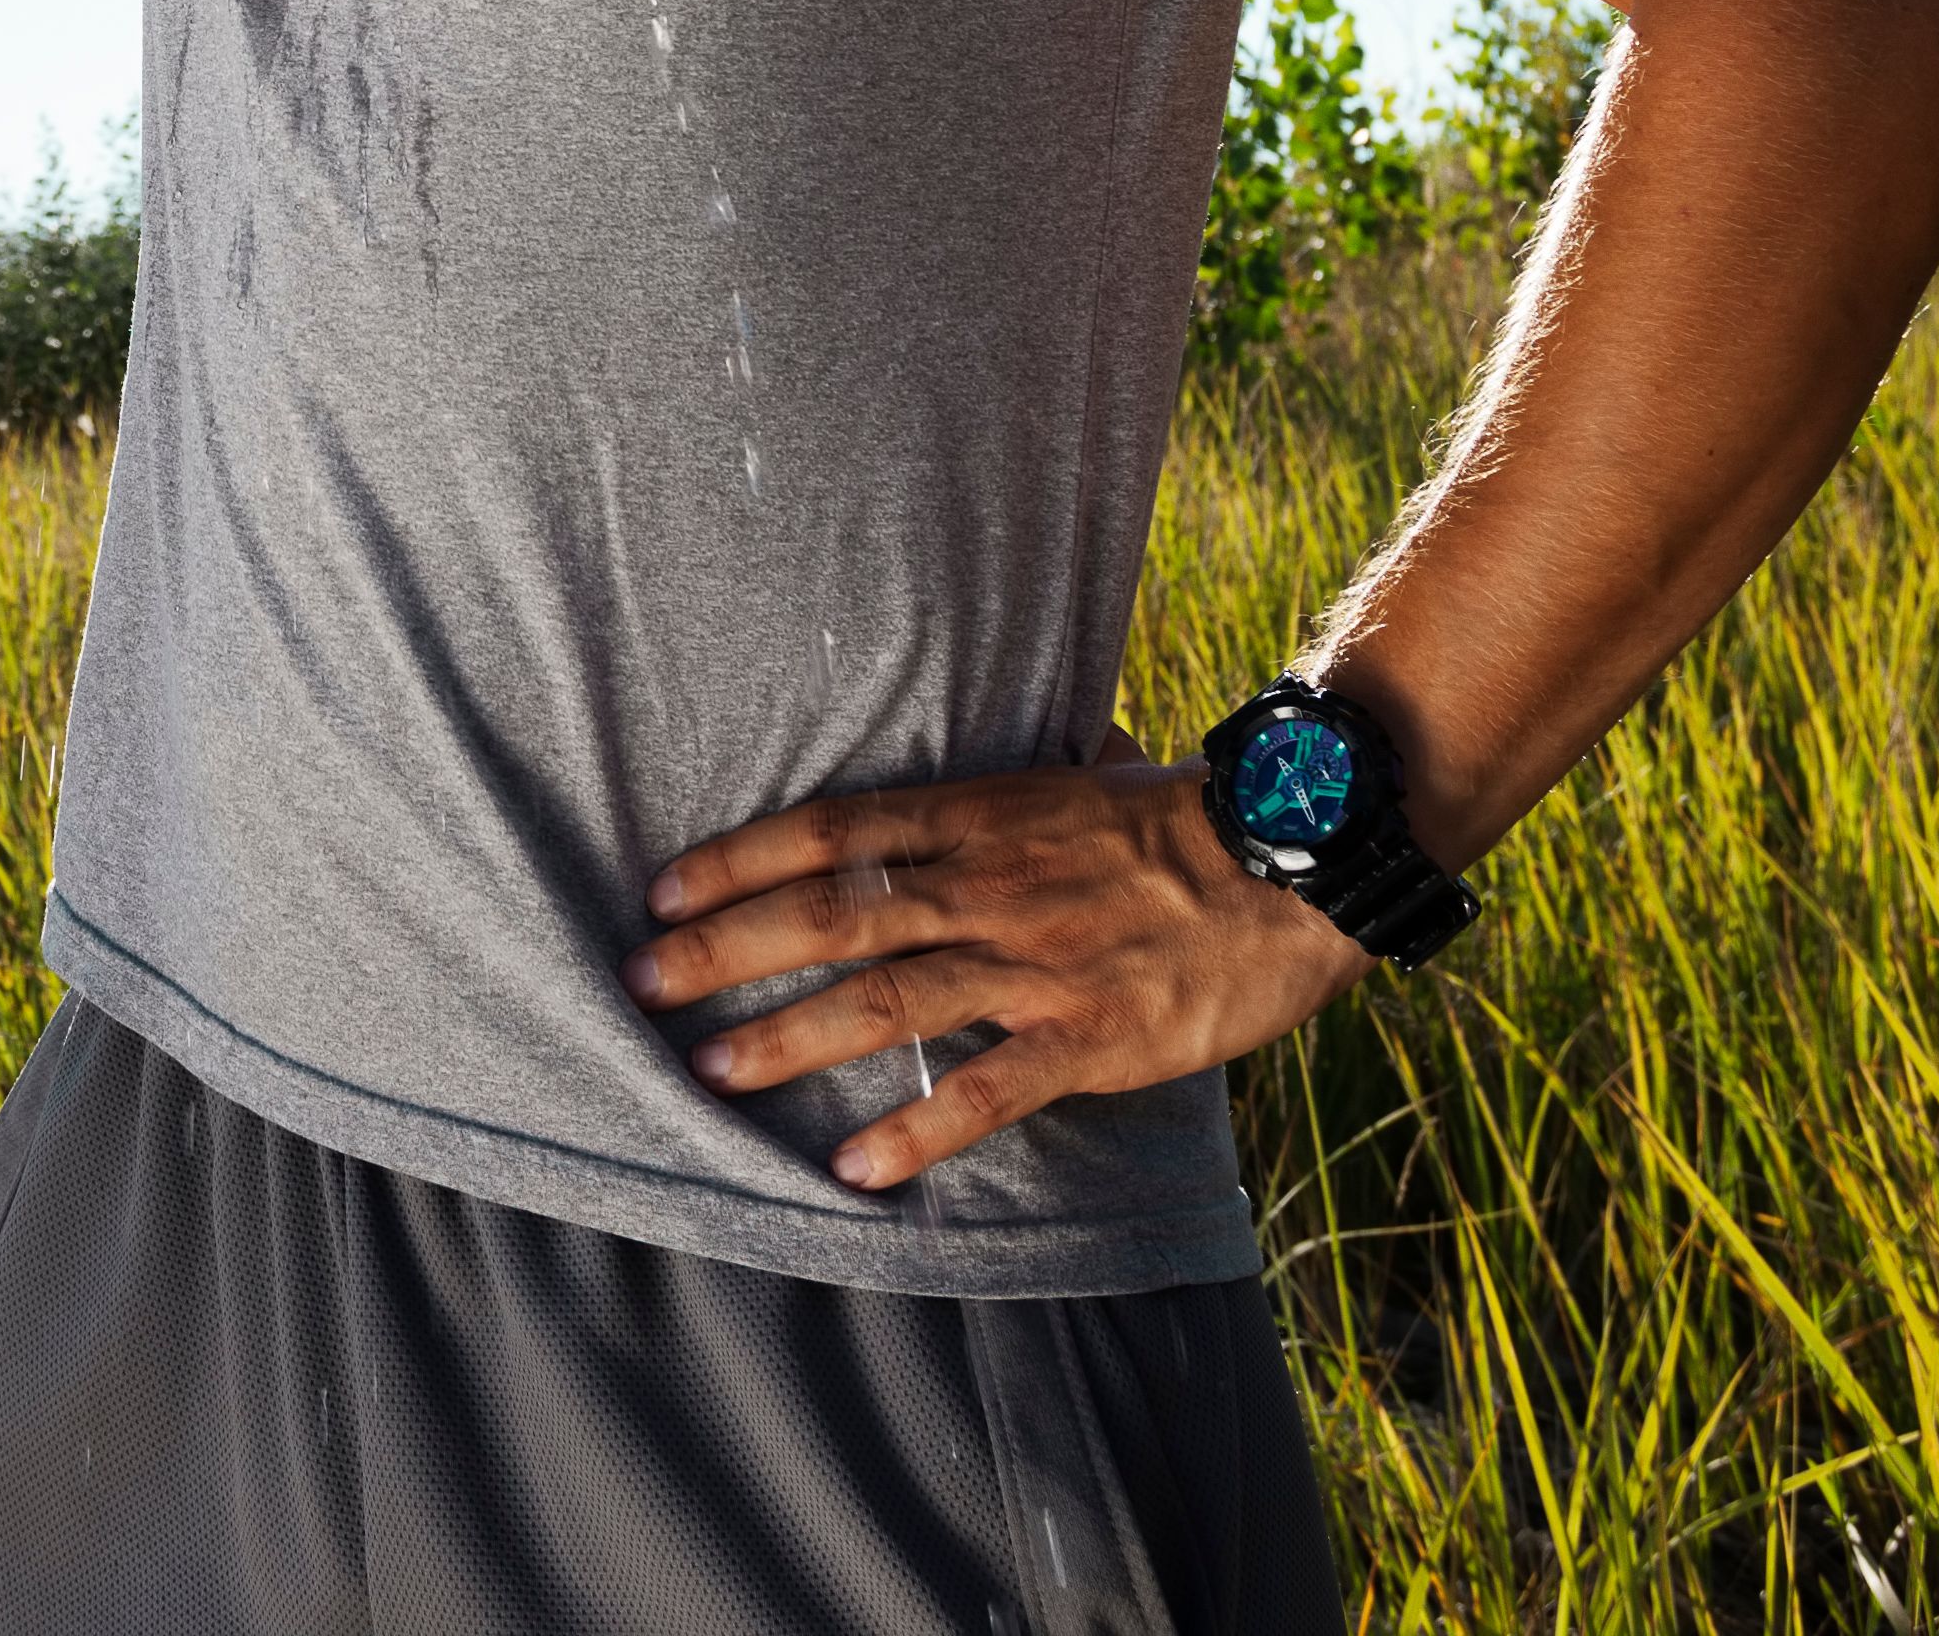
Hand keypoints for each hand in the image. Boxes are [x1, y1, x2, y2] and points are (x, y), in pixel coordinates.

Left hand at [622, 748, 1366, 1189]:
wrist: (1296, 859)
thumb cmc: (1181, 816)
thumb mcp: (1075, 773)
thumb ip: (1004, 786)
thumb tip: (969, 769)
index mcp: (979, 817)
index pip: (833, 832)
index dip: (741, 860)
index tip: (664, 891)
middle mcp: (989, 886)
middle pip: (832, 914)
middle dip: (726, 951)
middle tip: (642, 986)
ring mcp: (1037, 962)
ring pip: (889, 1000)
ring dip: (791, 1038)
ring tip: (712, 1075)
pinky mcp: (1092, 1034)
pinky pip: (991, 1088)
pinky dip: (922, 1129)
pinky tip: (858, 1169)